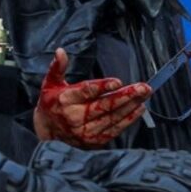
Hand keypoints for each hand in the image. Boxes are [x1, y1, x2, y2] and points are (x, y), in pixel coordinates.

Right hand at [33, 48, 151, 147]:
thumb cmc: (51, 104)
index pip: (86, 92)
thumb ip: (58, 67)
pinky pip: (114, 129)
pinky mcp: (93, 140)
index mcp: (65, 100)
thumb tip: (61, 51)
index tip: (118, 82)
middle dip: (126, 96)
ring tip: (144, 95)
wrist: (46, 132)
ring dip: (131, 106)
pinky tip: (138, 109)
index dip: (103, 86)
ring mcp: (85, 131)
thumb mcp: (50, 83)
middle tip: (143, 87)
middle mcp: (75, 117)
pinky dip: (128, 120)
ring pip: (112, 118)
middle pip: (104, 106)